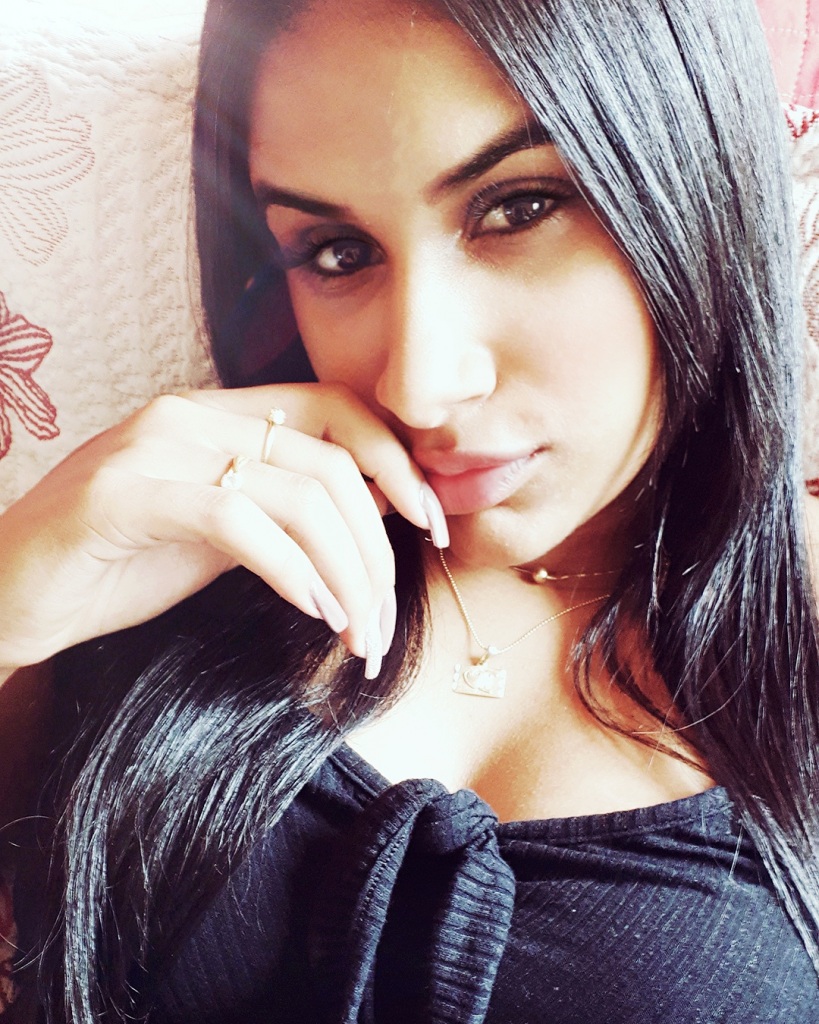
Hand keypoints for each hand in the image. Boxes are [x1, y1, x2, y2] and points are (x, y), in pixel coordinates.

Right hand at [0, 383, 447, 679]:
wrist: (10, 595)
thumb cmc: (115, 566)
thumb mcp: (217, 533)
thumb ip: (281, 511)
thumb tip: (367, 515)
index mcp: (215, 416)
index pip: (335, 410)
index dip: (395, 463)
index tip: (429, 524)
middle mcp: (189, 417)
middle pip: (330, 463)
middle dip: (378, 547)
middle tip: (387, 618)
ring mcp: (153, 449)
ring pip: (299, 497)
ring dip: (347, 574)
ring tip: (357, 631)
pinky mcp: (124, 496)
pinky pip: (239, 522)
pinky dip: (291, 570)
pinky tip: (312, 611)